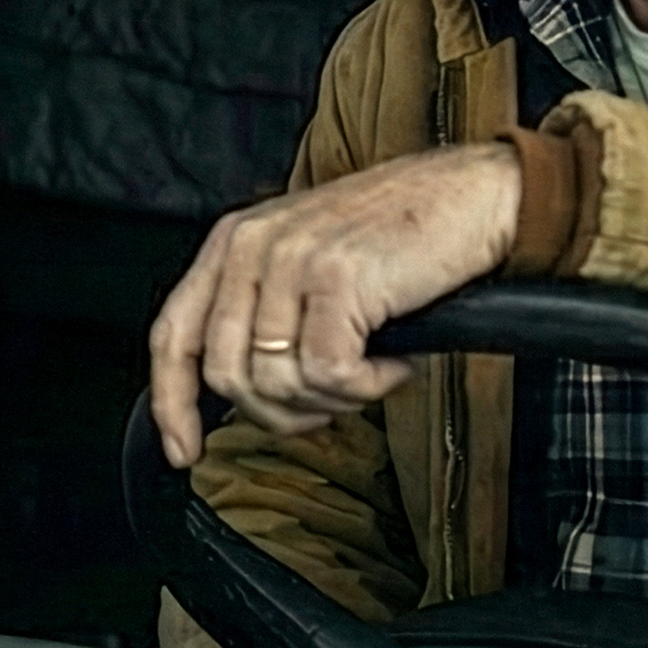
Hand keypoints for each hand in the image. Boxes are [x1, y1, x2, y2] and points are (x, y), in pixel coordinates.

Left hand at [147, 143, 523, 465]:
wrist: (474, 197)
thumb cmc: (402, 234)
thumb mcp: (306, 259)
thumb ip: (261, 310)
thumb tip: (241, 394)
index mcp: (235, 242)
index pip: (174, 335)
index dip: (173, 403)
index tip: (184, 451)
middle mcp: (253, 246)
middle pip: (227, 374)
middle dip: (278, 413)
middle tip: (330, 402)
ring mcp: (292, 259)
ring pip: (277, 382)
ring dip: (331, 399)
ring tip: (369, 370)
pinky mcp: (337, 278)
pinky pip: (329, 374)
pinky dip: (366, 385)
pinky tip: (392, 361)